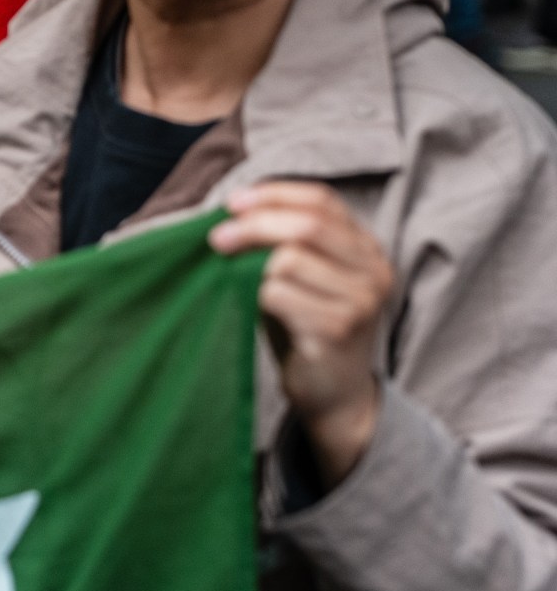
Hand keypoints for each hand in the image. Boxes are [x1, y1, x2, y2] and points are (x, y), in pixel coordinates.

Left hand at [210, 183, 393, 485]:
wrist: (335, 396)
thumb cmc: (307, 329)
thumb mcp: (302, 277)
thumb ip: (284, 243)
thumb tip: (230, 213)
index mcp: (366, 248)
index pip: (322, 201)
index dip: (275, 195)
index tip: (232, 202)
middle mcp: (373, 270)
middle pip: (308, 225)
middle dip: (255, 224)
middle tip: (216, 237)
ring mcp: (361, 301)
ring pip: (291, 258)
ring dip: (248, 259)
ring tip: (224, 270)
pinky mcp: (338, 329)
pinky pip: (281, 294)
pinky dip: (253, 291)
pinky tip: (244, 300)